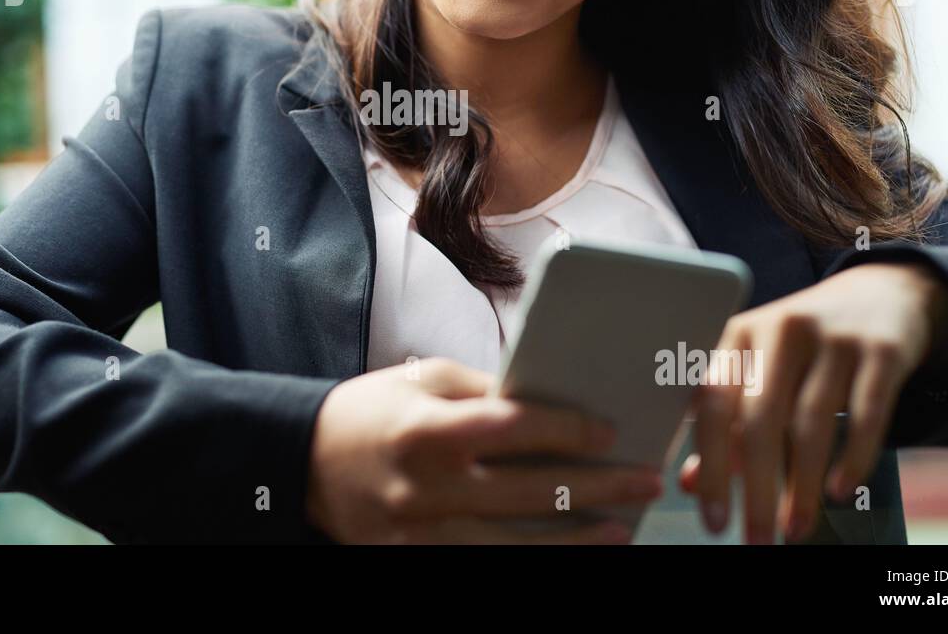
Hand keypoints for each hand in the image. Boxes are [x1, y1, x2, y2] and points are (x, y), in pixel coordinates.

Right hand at [305, 356, 662, 542]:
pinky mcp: (410, 563)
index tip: (611, 432)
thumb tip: (549, 402)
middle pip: (530, 492)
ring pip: (515, 548)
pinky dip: (530, 564)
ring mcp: (418, 535)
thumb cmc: (371, 411)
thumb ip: (483, 391)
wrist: (301, 460)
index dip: (570, 430)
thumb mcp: (422, 379)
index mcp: (429, 429)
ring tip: (621, 531)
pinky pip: (482, 568)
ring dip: (576, 542)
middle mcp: (426, 486)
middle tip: (646, 480)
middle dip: (599, 487)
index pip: (515, 428)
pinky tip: (566, 557)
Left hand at [679, 261, 947, 542]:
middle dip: (755, 489)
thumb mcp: (760, 370)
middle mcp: (781, 328)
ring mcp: (833, 336)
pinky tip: (839, 492)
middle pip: (759, 419)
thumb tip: (692, 482)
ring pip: (810, 423)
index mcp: (739, 333)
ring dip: (801, 486)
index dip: (710, 465)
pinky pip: (867, 414)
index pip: (712, 403)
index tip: (712, 519)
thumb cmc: (804, 347)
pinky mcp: (882, 350)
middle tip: (755, 540)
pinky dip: (852, 458)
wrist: (881, 294)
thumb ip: (726, 424)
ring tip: (795, 529)